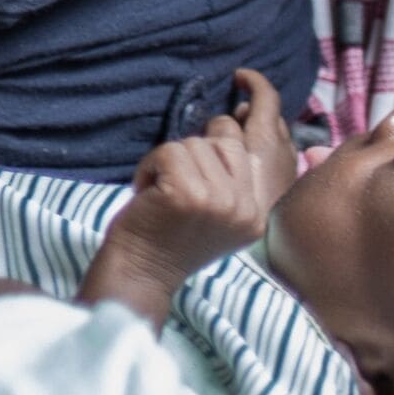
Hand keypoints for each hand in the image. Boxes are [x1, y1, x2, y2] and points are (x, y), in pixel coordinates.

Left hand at [87, 67, 295, 320]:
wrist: (139, 274)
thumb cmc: (167, 238)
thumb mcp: (215, 214)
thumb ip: (229, 180)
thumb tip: (230, 120)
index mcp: (255, 213)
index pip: (244, 147)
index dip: (214, 142)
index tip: (193, 165)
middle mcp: (245, 208)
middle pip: (222, 138)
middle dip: (190, 152)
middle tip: (172, 184)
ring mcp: (219, 201)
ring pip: (193, 143)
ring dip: (166, 161)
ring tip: (158, 193)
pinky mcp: (188, 194)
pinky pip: (168, 150)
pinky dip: (148, 166)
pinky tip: (146, 193)